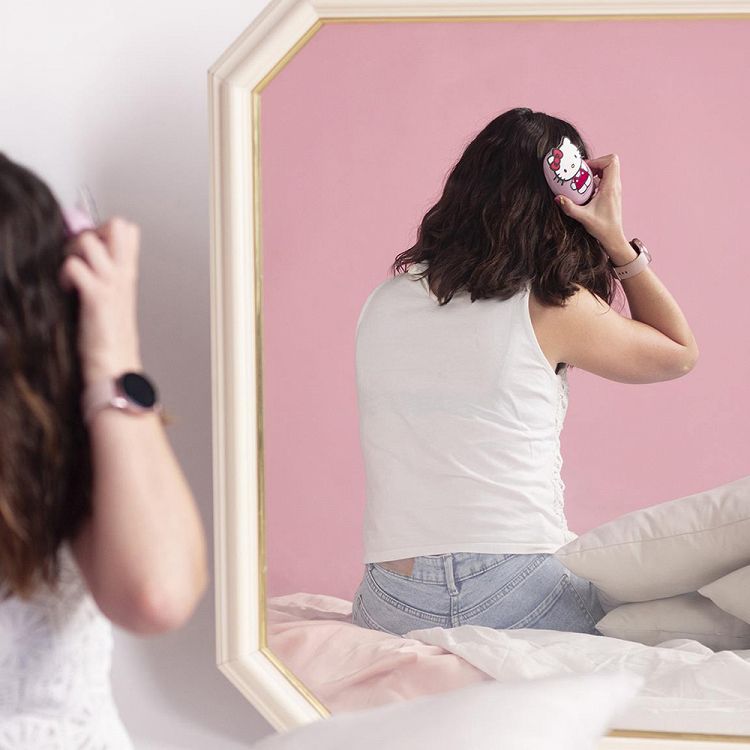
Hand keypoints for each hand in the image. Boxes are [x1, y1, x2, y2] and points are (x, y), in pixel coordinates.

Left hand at [59, 217, 142, 384]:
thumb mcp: (114, 302)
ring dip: (72, 250)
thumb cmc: (109, 339)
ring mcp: (112, 285)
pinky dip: (65, 273)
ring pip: (89, 240)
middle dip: (92, 231)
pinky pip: (74, 266)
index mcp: (127, 275)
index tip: (92, 248)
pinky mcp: (97, 297)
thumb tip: (86, 261)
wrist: (115, 368)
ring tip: (70, 273)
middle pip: (116, 225)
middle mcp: (122, 275)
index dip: (105, 230)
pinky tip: (66, 288)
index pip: (127, 230)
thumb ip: (105, 278)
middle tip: (81, 255)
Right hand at [555, 153, 627, 254]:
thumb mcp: (583, 217)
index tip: (585, 168)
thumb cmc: (602, 228)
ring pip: (609, 169)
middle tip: (583, 172)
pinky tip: (586, 190)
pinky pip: (606, 178)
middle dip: (596, 163)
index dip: (597, 160)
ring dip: (596, 170)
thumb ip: (569, 207)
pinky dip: (596, 178)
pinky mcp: (612, 193)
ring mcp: (615, 189)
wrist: (613, 237)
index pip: (611, 161)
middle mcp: (615, 185)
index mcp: (610, 187)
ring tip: (583, 179)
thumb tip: (558, 198)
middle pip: (610, 162)